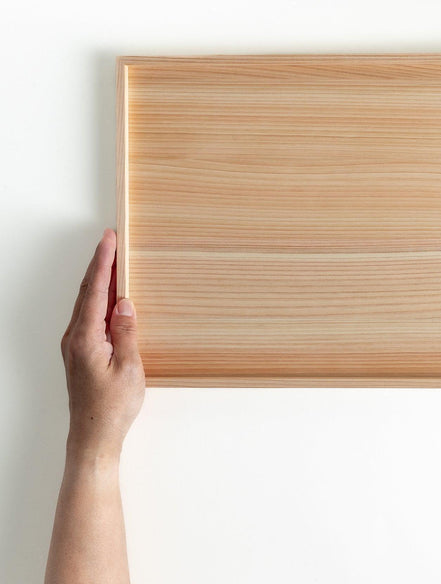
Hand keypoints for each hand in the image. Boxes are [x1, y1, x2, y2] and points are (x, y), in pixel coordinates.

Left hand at [61, 229, 144, 460]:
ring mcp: (75, 345)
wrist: (93, 436)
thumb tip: (125, 304)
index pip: (95, 291)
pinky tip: (110, 297)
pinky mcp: (80, 353)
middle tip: (110, 241)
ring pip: (86, 303)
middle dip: (99, 264)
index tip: (109, 240)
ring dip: (99, 280)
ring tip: (112, 261)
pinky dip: (98, 298)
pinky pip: (88, 316)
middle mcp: (74, 338)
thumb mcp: (129, 367)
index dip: (103, 263)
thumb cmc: (112, 408)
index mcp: (86, 338)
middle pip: (86, 292)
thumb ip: (126, 332)